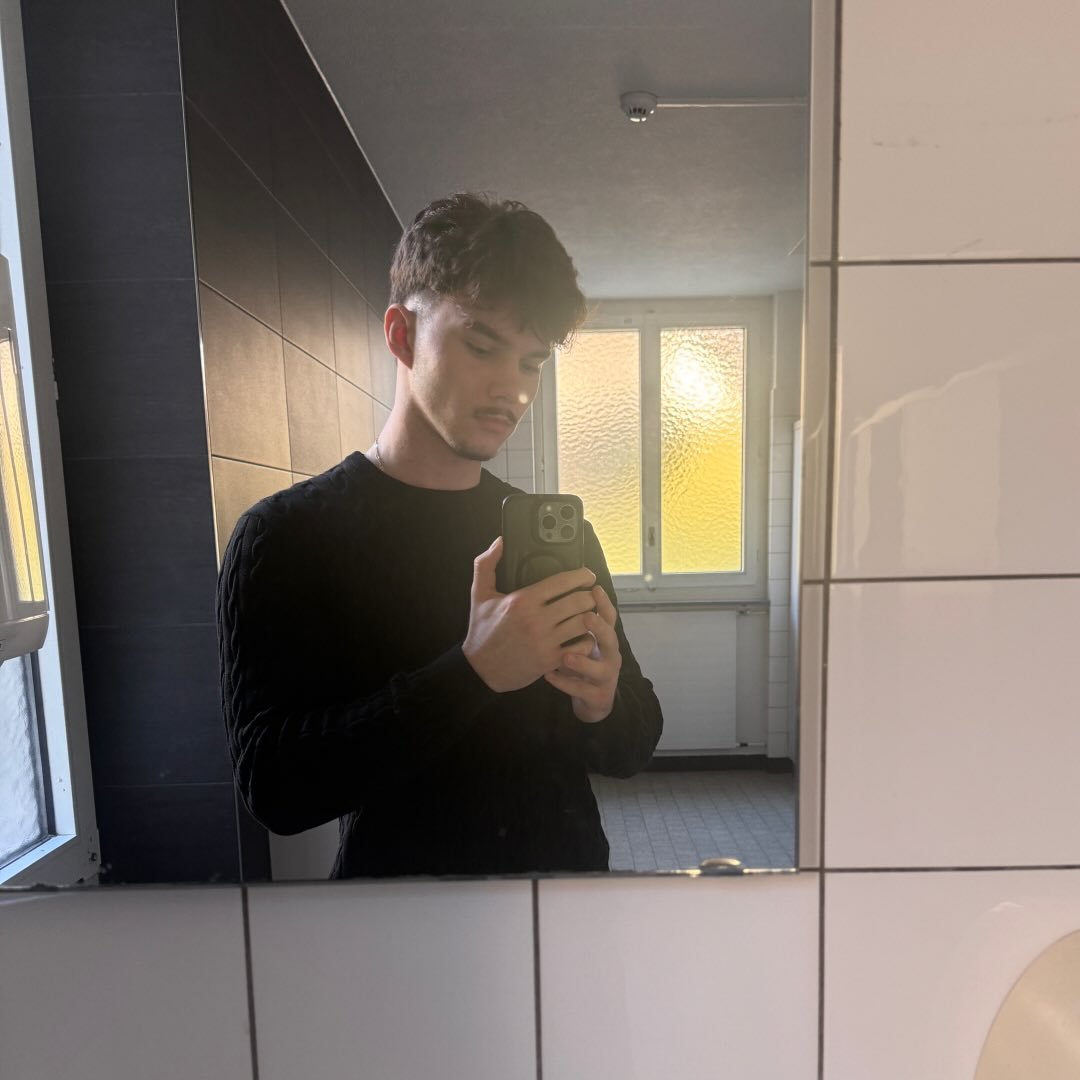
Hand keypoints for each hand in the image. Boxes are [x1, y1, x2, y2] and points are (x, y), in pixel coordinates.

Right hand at [463, 537, 598, 692]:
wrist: (479, 669)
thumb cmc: (481, 630)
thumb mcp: (479, 594)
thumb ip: (487, 564)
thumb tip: (500, 542)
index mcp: (523, 600)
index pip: (563, 581)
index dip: (582, 576)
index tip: (587, 575)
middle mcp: (536, 620)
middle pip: (579, 601)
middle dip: (590, 596)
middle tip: (590, 595)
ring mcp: (545, 641)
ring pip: (583, 623)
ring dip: (591, 616)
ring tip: (590, 613)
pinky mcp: (550, 660)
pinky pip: (581, 646)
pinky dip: (587, 639)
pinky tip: (583, 635)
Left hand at [544, 585, 621, 723]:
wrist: (593, 700)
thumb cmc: (583, 662)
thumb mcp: (580, 640)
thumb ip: (574, 618)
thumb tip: (559, 590)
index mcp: (605, 638)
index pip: (608, 616)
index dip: (604, 603)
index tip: (595, 588)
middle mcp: (610, 655)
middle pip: (610, 639)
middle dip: (600, 628)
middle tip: (586, 617)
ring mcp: (605, 677)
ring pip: (599, 669)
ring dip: (583, 662)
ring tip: (566, 657)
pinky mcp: (597, 697)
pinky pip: (581, 690)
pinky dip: (565, 683)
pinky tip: (548, 675)